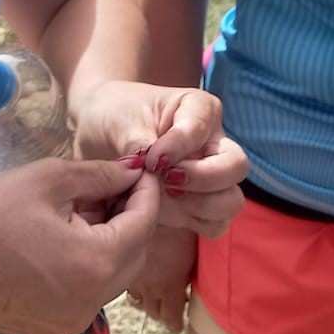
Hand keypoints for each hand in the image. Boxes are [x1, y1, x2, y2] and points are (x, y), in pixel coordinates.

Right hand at [0, 159, 160, 333]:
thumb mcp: (50, 181)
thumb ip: (101, 176)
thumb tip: (132, 174)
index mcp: (96, 266)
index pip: (145, 224)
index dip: (147, 191)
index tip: (142, 168)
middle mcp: (90, 305)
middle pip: (135, 255)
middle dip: (133, 217)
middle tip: (114, 185)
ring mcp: (68, 324)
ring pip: (112, 276)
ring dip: (111, 240)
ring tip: (85, 207)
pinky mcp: (47, 331)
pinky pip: (86, 293)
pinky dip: (88, 263)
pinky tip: (65, 236)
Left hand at [74, 81, 247, 237]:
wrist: (98, 135)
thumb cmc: (115, 116)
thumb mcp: (122, 122)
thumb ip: (140, 144)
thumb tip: (153, 168)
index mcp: (200, 110)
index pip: (204, 128)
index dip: (178, 147)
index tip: (150, 159)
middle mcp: (213, 144)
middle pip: (236, 166)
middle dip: (203, 178)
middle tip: (166, 180)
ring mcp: (210, 177)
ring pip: (231, 200)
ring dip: (199, 205)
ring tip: (163, 197)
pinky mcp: (198, 206)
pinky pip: (215, 224)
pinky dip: (193, 223)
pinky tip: (164, 213)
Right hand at [127, 224, 197, 333]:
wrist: (154, 202)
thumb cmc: (181, 221)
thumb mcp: (195, 247)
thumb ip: (191, 270)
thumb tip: (191, 279)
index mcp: (170, 286)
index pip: (172, 317)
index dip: (176, 323)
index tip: (179, 324)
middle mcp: (148, 287)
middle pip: (153, 312)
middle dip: (162, 313)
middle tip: (170, 307)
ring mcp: (130, 276)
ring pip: (136, 300)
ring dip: (146, 301)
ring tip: (154, 296)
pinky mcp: (117, 264)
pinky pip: (124, 283)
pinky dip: (133, 285)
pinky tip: (138, 277)